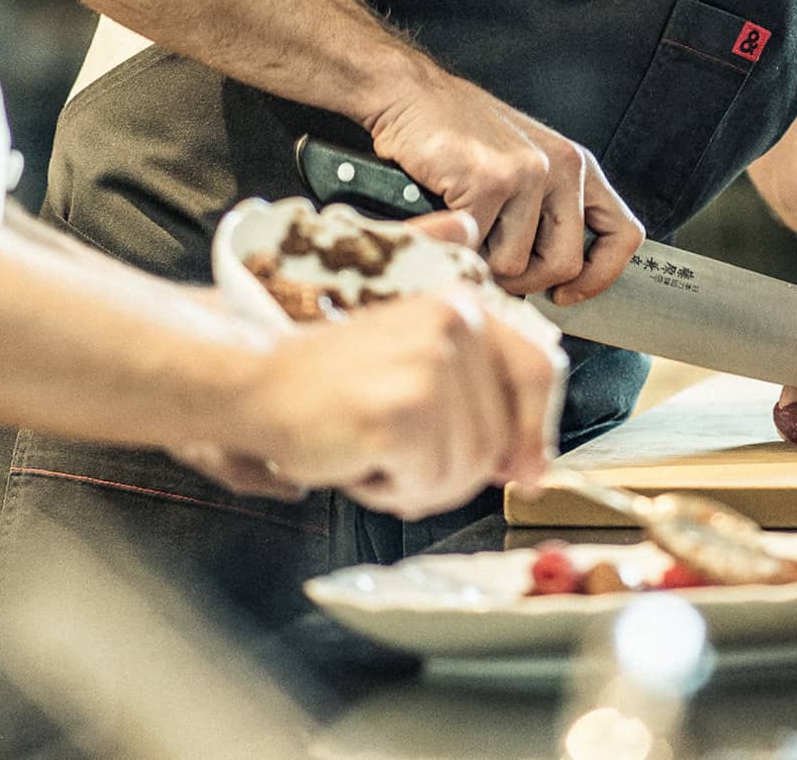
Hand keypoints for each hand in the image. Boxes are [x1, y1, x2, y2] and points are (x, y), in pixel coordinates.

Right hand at [201, 292, 563, 518]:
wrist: (257, 382)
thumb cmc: (333, 382)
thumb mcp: (417, 364)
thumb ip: (481, 395)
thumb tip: (532, 461)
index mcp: (462, 306)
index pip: (539, 369)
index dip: (534, 430)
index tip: (525, 469)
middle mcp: (454, 324)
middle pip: (501, 440)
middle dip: (451, 469)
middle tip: (398, 453)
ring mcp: (430, 367)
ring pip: (467, 471)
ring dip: (418, 483)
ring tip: (373, 450)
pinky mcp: (402, 412)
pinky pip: (427, 485)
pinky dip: (389, 490)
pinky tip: (358, 459)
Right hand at [362, 67, 643, 303]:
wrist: (411, 95)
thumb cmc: (460, 134)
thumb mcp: (524, 163)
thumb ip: (546, 211)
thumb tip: (553, 280)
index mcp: (577, 166)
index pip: (624, 233)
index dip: (600, 275)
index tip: (569, 293)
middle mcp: (563, 168)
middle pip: (564, 264)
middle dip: (526, 281)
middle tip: (495, 266)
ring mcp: (527, 174)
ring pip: (515, 265)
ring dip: (483, 260)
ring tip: (465, 227)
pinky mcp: (488, 182)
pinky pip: (478, 248)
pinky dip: (457, 243)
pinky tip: (446, 214)